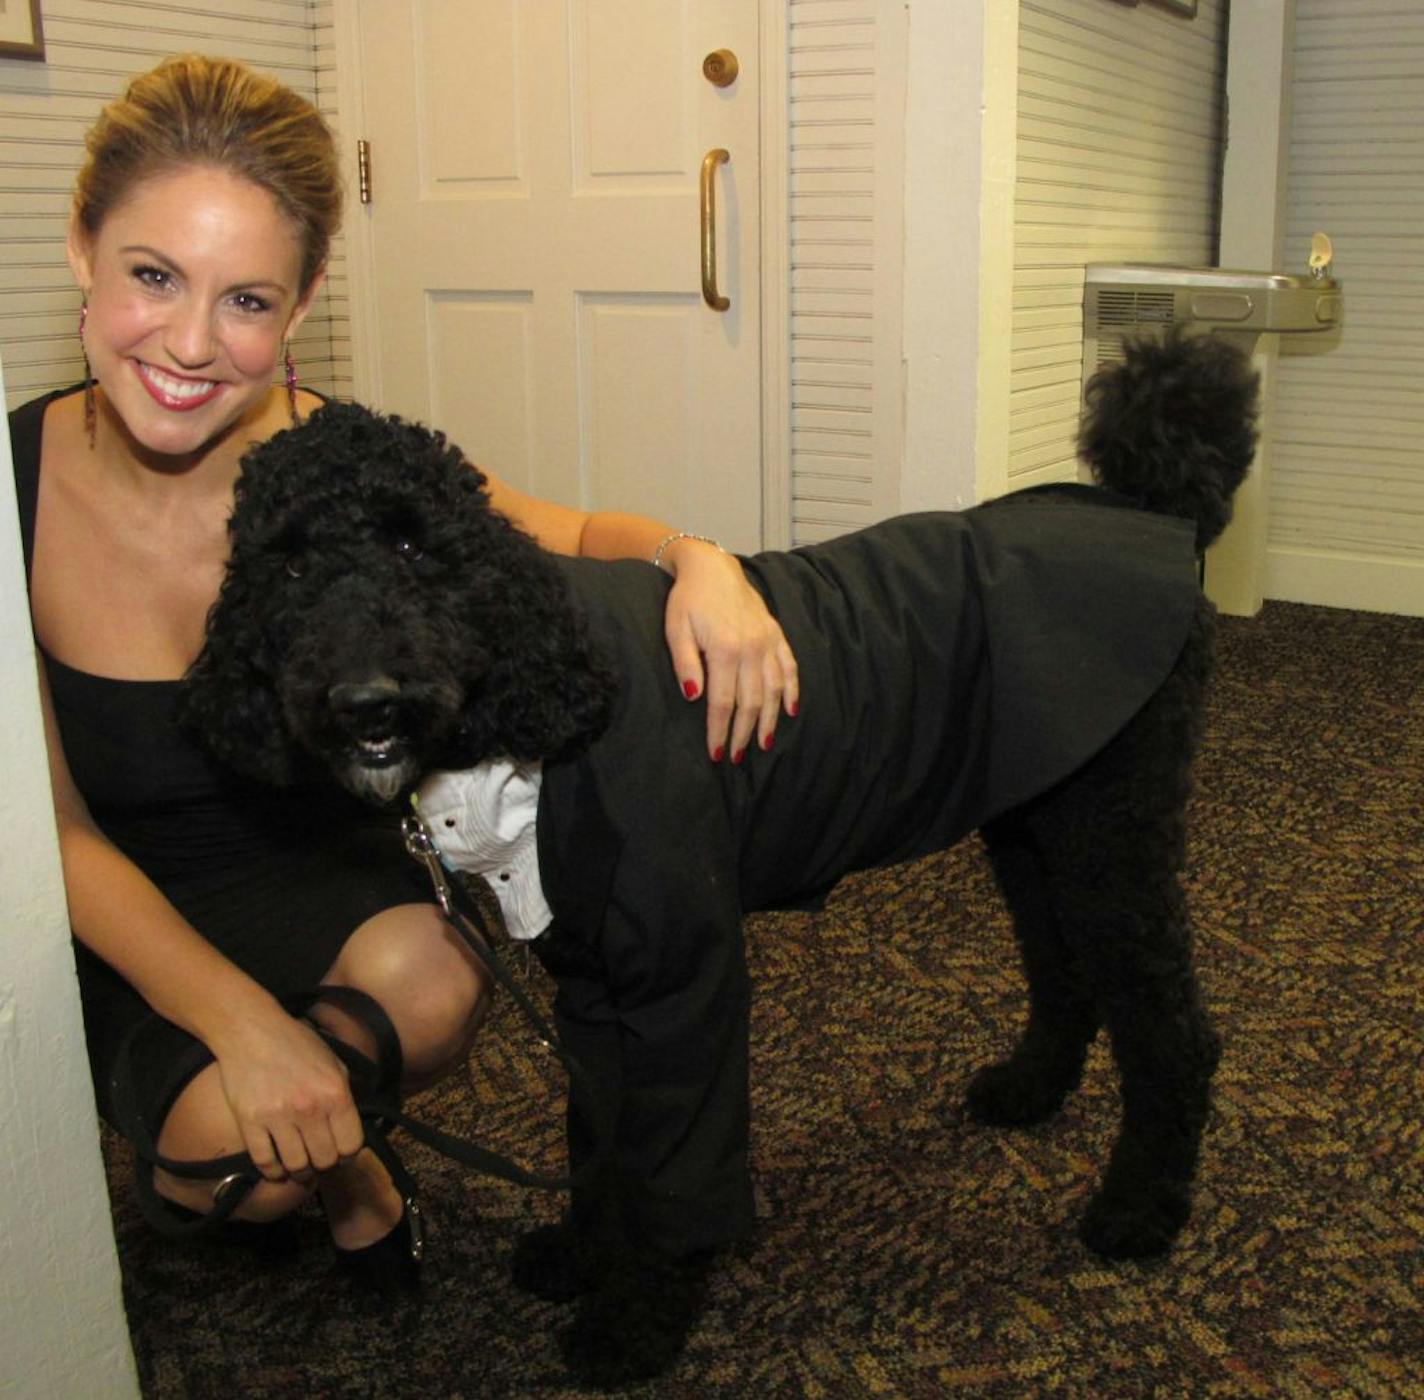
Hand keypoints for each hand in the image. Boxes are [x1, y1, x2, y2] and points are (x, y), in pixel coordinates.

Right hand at [211, 1005, 364, 1181]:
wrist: (251, 1031)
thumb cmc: (296, 1043)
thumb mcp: (334, 1062)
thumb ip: (344, 1094)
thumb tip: (350, 1126)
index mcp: (335, 1093)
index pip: (351, 1145)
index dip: (349, 1154)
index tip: (342, 1154)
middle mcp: (309, 1109)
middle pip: (325, 1161)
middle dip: (325, 1164)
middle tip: (320, 1159)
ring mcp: (278, 1117)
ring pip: (296, 1166)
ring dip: (301, 1172)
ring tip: (301, 1166)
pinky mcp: (250, 1123)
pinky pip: (265, 1162)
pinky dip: (273, 1172)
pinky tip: (278, 1167)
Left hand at [660, 538, 799, 761]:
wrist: (712, 566)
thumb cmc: (688, 600)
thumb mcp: (676, 628)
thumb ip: (685, 663)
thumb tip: (694, 697)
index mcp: (725, 648)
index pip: (723, 702)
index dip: (719, 730)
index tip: (716, 753)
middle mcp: (752, 647)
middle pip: (751, 702)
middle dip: (743, 733)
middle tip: (737, 756)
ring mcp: (768, 641)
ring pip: (774, 690)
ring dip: (768, 720)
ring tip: (762, 744)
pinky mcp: (776, 634)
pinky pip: (790, 667)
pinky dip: (792, 691)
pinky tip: (790, 711)